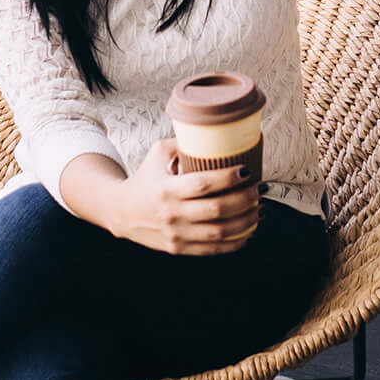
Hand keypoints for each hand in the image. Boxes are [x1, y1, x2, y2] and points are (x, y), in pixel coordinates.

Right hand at [114, 138, 260, 256]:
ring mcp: (176, 234)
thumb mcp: (157, 153)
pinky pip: (213, 249)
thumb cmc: (144, 178)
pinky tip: (248, 231)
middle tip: (259, 188)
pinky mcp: (179, 249)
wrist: (120, 212)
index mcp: (166, 189)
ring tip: (259, 209)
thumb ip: (184, 142)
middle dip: (245, 198)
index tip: (246, 170)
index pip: (203, 184)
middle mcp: (171, 213)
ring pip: (220, 231)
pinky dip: (235, 242)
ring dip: (246, 221)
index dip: (228, 178)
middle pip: (217, 209)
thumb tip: (215, 130)